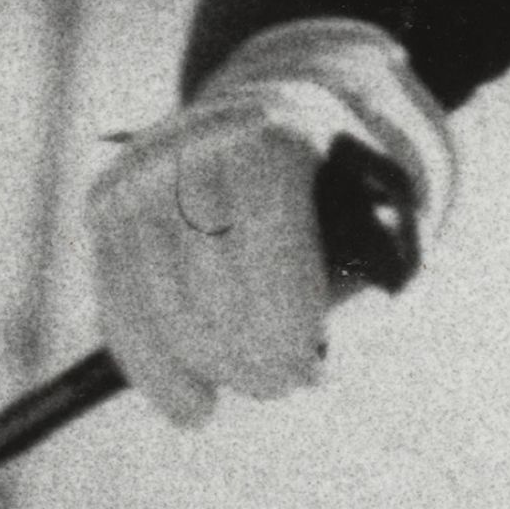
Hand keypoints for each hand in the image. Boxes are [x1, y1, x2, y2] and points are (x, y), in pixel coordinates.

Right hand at [87, 21, 451, 424]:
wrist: (293, 100)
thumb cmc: (360, 172)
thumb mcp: (402, 203)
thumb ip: (382, 261)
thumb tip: (329, 335)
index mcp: (278, 128)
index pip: (262, 232)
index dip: (283, 316)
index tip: (311, 367)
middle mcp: (196, 141)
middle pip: (208, 274)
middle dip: (251, 351)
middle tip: (290, 380)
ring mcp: (143, 171)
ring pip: (158, 298)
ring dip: (211, 363)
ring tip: (260, 381)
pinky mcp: (107, 205)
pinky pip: (118, 300)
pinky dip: (153, 364)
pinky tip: (192, 408)